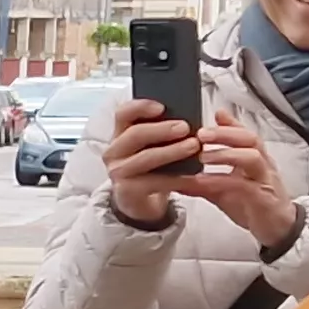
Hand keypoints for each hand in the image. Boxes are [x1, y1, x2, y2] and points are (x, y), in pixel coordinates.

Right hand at [97, 99, 200, 228]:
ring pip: (145, 158)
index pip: (123, 113)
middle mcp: (114, 151)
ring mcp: (118, 172)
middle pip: (135, 134)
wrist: (140, 201)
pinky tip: (192, 175)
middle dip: (162, 129)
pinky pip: (154, 182)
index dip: (141, 107)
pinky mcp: (128, 191)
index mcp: (120, 134)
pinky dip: (176, 178)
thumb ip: (162, 131)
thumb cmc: (151, 168)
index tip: (162, 106)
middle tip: (185, 127)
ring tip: (194, 146)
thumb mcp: (152, 146)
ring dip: (172, 151)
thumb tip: (187, 118)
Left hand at [175, 113, 301, 249]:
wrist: (276, 230)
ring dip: (226, 153)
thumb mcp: (225, 189)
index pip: (245, 135)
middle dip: (226, 133)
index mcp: (255, 159)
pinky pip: (245, 185)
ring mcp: (265, 181)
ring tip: (202, 154)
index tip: (214, 114)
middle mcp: (263, 166)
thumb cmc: (252, 205)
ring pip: (252, 158)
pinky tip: (205, 180)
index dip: (232, 124)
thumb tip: (176, 173)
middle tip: (201, 132)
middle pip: (250, 140)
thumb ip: (204, 178)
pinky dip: (223, 180)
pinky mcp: (263, 198)